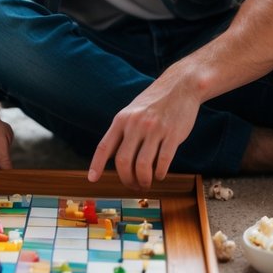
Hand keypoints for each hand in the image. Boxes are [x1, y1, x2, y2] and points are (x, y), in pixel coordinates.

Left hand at [87, 65, 203, 190]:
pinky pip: (163, 161)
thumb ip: (121, 131)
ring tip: (146, 183)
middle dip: (127, 179)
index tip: (92, 179)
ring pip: (142, 165)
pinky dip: (159, 173)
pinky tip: (160, 175)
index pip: (105, 146)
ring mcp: (155, 129)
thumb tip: (110, 156)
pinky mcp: (172, 135)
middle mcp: (136, 124)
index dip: (97, 164)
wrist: (180, 86)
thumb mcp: (132, 111)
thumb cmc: (154, 102)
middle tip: (133, 185)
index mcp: (122, 119)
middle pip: (123, 161)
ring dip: (143, 180)